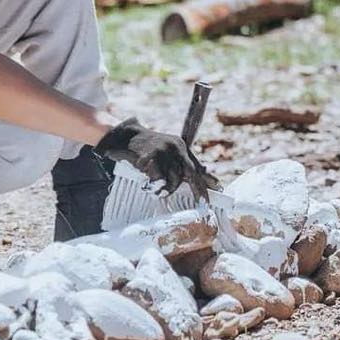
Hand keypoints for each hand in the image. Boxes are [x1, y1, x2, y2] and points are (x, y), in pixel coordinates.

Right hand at [94, 117, 219, 201]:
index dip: (206, 179)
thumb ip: (179, 163)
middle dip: (198, 190)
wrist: (122, 136)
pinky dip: (156, 186)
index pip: (196, 165)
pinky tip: (150, 185)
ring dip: (167, 189)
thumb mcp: (165, 153)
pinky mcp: (151, 157)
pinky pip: (160, 179)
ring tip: (158, 191)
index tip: (217, 189)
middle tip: (202, 203)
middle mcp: (174, 147)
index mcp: (180, 145)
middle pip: (191, 173)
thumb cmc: (143, 149)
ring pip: (174, 179)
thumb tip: (200, 177)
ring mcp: (163, 151)